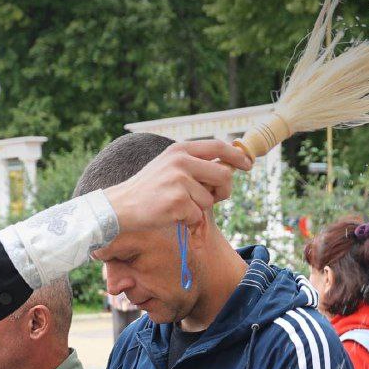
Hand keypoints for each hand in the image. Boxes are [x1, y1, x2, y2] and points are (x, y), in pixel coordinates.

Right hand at [103, 139, 252, 232]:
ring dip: (198, 209)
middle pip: (223, 176)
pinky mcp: (177, 201)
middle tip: (215, 198)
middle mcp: (181, 161)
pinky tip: (171, 215)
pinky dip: (188, 221)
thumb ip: (194, 165)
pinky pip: (197, 215)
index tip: (248, 164)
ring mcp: (179, 181)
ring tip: (177, 206)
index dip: (236, 156)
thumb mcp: (169, 167)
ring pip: (209, 200)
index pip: (218, 147)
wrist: (121, 206)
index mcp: (180, 150)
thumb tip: (227, 169)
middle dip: (224, 191)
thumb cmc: (148, 190)